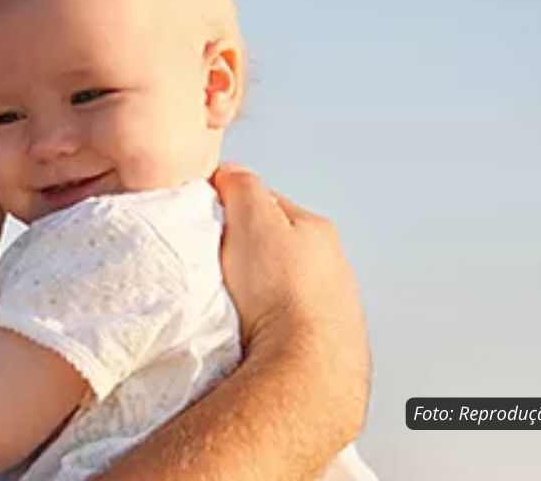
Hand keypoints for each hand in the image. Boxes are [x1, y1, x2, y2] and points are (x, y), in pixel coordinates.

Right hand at [212, 163, 370, 427]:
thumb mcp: (253, 219)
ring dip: (255, 290)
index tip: (208, 222)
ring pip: (278, 286)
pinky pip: (281, 321)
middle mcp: (331, 266)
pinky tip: (248, 330)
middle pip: (274, 246)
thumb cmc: (282, 293)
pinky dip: (263, 322)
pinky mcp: (319, 344)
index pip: (267, 203)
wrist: (305, 367)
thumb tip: (231, 174)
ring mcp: (329, 307)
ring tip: (231, 303)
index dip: (232, 207)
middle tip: (216, 266)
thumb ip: (241, 187)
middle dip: (244, 253)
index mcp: (317, 230)